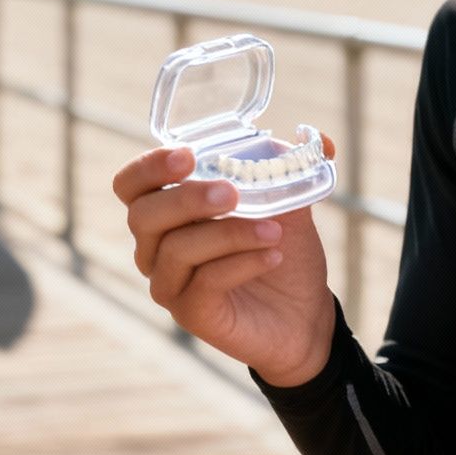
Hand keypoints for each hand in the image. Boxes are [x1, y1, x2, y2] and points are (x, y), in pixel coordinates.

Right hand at [110, 136, 337, 386]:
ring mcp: (170, 283)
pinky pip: (204, 283)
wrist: (304, 312)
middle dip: (186, 199)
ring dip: (228, 233)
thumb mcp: (288, 202)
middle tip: (231, 194)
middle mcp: (156, 247)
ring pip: (177, 250)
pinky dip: (241, 263)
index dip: (148, 167)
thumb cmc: (279, 247)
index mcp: (167, 211)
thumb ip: (293, 168)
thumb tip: (325, 141)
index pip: (130, 185)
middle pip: (143, 216)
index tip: (187, 156)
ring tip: (274, 231)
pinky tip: (273, 256)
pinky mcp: (190, 314)